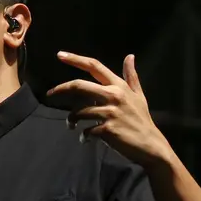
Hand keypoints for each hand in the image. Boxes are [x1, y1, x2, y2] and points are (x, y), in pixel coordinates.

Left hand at [46, 52, 172, 167]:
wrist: (150, 145)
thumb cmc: (142, 119)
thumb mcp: (138, 95)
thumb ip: (131, 76)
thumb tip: (130, 56)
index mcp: (118, 86)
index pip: (94, 66)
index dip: (76, 59)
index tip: (60, 55)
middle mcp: (113, 96)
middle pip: (79, 86)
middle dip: (61, 89)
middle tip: (50, 94)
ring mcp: (109, 113)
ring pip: (79, 111)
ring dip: (71, 120)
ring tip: (72, 125)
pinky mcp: (107, 129)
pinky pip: (86, 131)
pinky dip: (83, 136)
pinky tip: (85, 140)